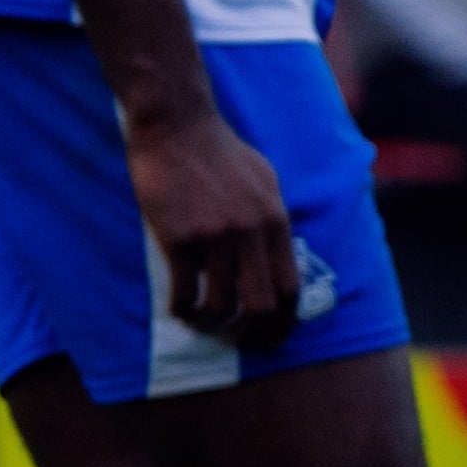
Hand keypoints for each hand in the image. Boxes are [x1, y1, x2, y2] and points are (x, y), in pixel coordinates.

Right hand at [125, 105, 296, 347]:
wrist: (176, 124)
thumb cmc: (218, 149)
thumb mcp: (263, 178)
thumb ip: (272, 217)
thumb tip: (274, 251)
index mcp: (276, 221)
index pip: (291, 288)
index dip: (283, 321)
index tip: (271, 336)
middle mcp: (250, 233)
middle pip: (262, 305)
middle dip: (252, 334)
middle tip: (238, 341)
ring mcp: (214, 236)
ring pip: (222, 303)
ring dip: (212, 323)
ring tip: (201, 323)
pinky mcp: (179, 236)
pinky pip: (185, 289)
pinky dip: (183, 308)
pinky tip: (179, 308)